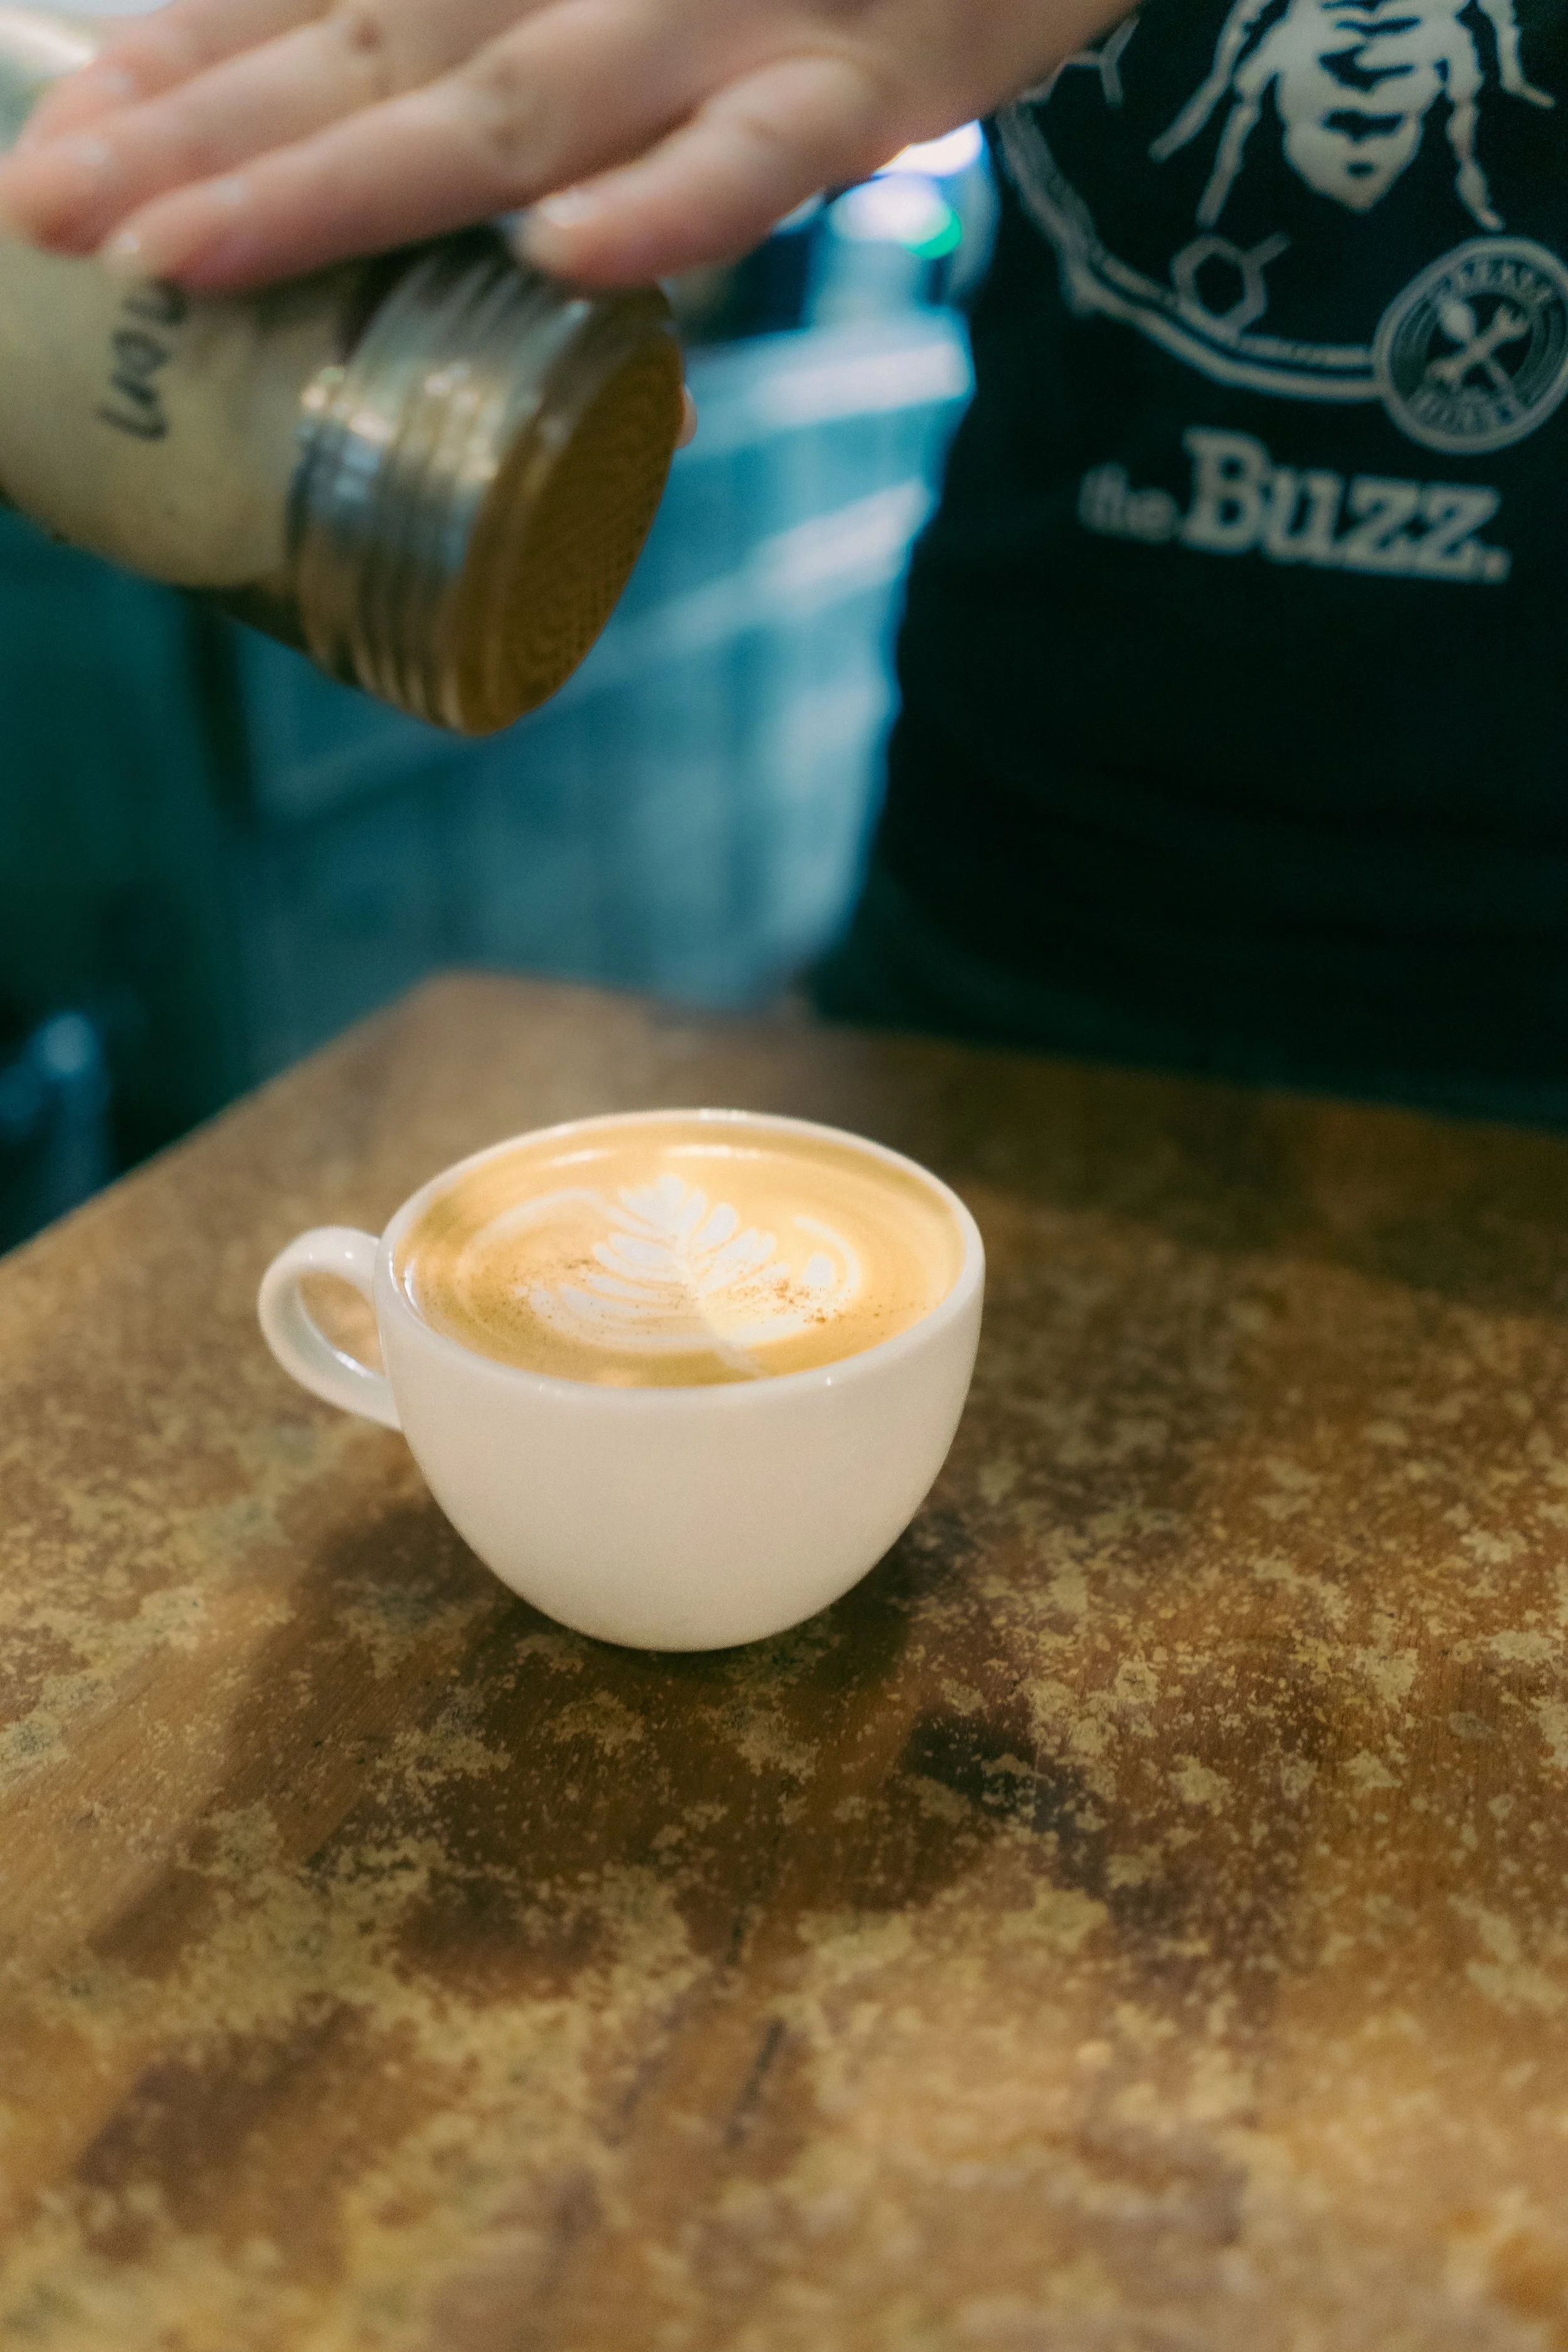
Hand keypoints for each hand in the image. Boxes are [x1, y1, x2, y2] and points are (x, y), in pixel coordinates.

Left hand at [0, 0, 1128, 291]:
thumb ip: (517, 11)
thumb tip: (441, 134)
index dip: (183, 65)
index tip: (57, 142)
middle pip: (371, 54)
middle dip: (199, 139)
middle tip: (47, 216)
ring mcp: (739, 21)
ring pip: (515, 106)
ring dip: (345, 183)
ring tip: (185, 254)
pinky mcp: (881, 79)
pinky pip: (766, 156)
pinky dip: (670, 208)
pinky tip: (558, 257)